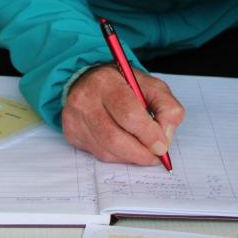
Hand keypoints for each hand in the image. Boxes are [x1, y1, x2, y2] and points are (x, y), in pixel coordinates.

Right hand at [62, 65, 184, 163]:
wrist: (89, 81)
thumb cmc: (123, 85)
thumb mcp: (151, 86)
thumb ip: (166, 107)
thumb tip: (165, 137)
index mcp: (107, 81)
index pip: (129, 114)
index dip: (148, 134)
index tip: (162, 146)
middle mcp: (85, 99)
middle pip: (114, 137)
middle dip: (140, 152)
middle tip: (155, 156)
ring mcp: (75, 117)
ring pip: (106, 151)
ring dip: (130, 157)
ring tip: (142, 151)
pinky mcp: (71, 132)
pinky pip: (98, 154)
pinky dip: (117, 156)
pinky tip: (124, 146)